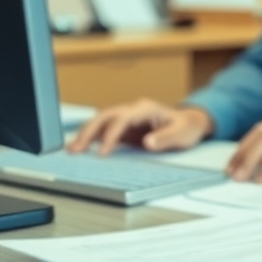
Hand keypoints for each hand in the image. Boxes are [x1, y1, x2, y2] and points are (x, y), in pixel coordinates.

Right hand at [66, 99, 213, 156]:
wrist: (190, 123)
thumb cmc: (186, 127)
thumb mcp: (181, 134)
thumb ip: (165, 138)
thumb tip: (148, 142)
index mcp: (144, 108)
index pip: (121, 120)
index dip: (110, 136)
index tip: (102, 153)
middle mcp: (132, 110)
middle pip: (104, 116)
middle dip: (88, 132)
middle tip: (75, 149)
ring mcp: (126, 117)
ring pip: (100, 121)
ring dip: (85, 134)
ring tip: (71, 150)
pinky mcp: (124, 127)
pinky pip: (103, 129)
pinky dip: (91, 138)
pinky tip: (80, 147)